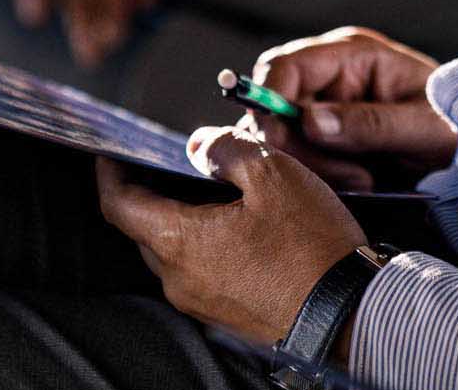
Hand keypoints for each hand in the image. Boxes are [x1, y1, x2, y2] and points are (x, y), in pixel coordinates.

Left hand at [95, 124, 369, 345]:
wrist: (347, 312)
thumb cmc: (312, 247)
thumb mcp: (273, 175)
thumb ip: (226, 150)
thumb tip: (199, 145)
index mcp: (179, 242)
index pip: (118, 204)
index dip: (109, 173)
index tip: (110, 153)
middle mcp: (179, 278)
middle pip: (144, 227)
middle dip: (150, 192)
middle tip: (170, 164)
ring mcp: (201, 301)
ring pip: (173, 250)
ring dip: (181, 219)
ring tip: (212, 191)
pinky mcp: (225, 313)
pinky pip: (199, 270)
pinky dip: (204, 243)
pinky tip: (237, 226)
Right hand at [247, 27, 457, 191]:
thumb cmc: (457, 127)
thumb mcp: (423, 127)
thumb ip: (369, 124)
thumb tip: (308, 122)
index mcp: (354, 54)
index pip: (285, 66)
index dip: (271, 100)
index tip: (283, 141)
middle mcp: (332, 76)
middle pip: (276, 107)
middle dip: (302, 147)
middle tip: (353, 175)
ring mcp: (327, 108)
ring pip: (285, 140)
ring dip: (319, 168)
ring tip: (367, 179)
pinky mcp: (328, 140)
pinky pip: (303, 160)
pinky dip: (325, 178)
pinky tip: (362, 182)